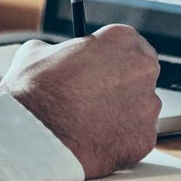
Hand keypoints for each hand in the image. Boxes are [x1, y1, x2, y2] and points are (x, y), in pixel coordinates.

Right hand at [0, 25, 159, 177]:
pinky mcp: (144, 140)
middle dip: (122, 86)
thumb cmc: (34, 92)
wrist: (33, 136)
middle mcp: (142, 70)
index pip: (131, 45)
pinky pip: (136, 138)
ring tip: (89, 122)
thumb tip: (58, 57)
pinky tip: (95, 140)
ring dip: (122, 114)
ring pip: (141, 110)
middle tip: (97, 96)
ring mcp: (147, 107)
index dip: (115, 59)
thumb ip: (59, 51)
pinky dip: (119, 141)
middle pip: (141, 76)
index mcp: (122, 40)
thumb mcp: (38, 52)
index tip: (104, 68)